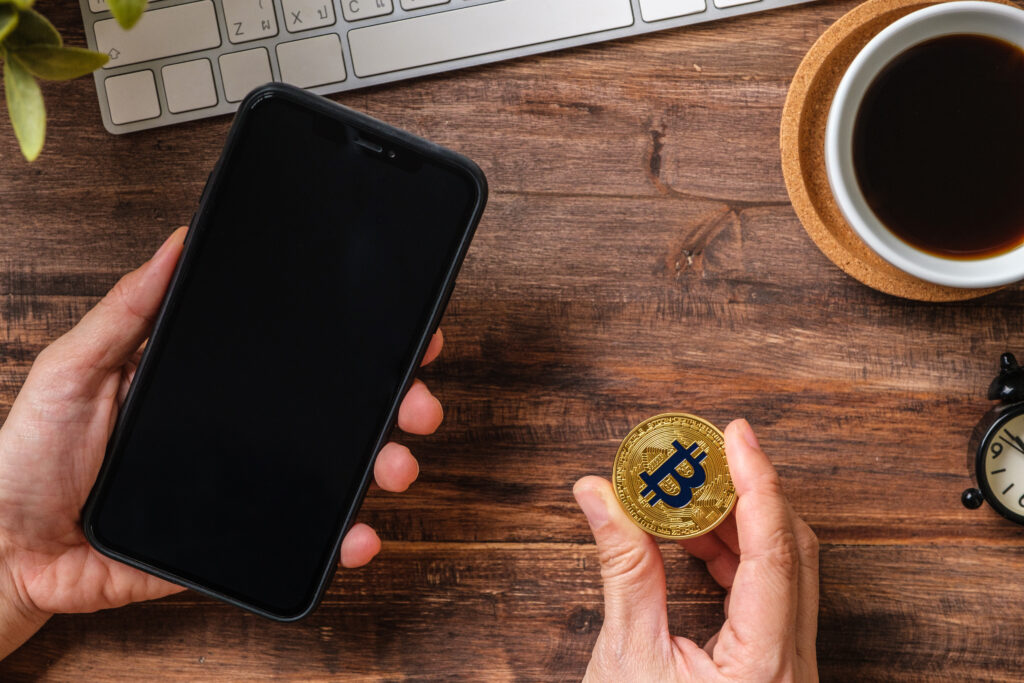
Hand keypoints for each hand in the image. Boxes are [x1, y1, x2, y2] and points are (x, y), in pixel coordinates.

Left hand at [0, 228, 444, 656]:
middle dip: (391, 406)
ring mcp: (239, 488)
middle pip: (331, 415)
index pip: (294, 358)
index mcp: (205, 384)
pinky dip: (339, 541)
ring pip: (330, 476)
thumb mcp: (74, 367)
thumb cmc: (24, 457)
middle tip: (416, 403)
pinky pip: (298, 541)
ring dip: (379, 468)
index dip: (352, 346)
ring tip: (396, 466)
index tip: (400, 334)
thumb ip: (129, 311)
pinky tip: (360, 534)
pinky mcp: (233, 542)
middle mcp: (235, 433)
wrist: (0, 551)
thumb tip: (176, 243)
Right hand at [573, 419, 818, 681]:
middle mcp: (792, 665)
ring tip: (687, 493)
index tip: (735, 436)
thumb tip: (597, 494)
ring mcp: (789, 666)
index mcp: (764, 666)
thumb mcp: (626, 655)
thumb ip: (622, 568)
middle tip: (706, 452)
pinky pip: (771, 592)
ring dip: (739, 523)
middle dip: (748, 494)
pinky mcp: (773, 664)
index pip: (773, 554)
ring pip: (786, 569)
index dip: (757, 484)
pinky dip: (736, 556)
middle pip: (792, 552)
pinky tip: (695, 539)